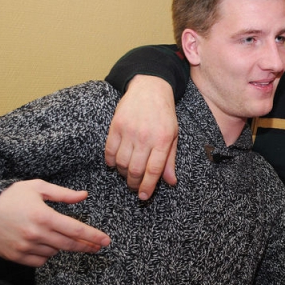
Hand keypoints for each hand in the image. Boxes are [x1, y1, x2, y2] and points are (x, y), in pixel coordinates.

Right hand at [0, 180, 110, 266]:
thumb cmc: (10, 200)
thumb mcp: (36, 188)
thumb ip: (62, 193)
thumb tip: (84, 196)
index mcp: (44, 216)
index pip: (76, 229)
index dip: (94, 236)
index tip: (106, 241)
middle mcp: (37, 233)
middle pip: (71, 244)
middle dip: (87, 246)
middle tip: (98, 246)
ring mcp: (27, 247)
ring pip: (56, 251)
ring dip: (63, 246)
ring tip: (57, 235)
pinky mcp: (18, 256)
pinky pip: (42, 260)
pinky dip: (47, 253)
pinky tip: (45, 244)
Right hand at [105, 75, 178, 199]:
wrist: (150, 88)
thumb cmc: (164, 114)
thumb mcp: (174, 135)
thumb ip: (170, 159)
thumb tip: (170, 182)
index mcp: (163, 140)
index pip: (154, 170)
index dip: (148, 186)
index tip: (144, 196)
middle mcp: (146, 136)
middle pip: (136, 169)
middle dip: (134, 184)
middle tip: (135, 188)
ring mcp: (129, 131)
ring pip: (122, 163)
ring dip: (123, 174)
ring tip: (128, 175)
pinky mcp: (116, 126)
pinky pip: (109, 151)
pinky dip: (111, 162)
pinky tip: (116, 164)